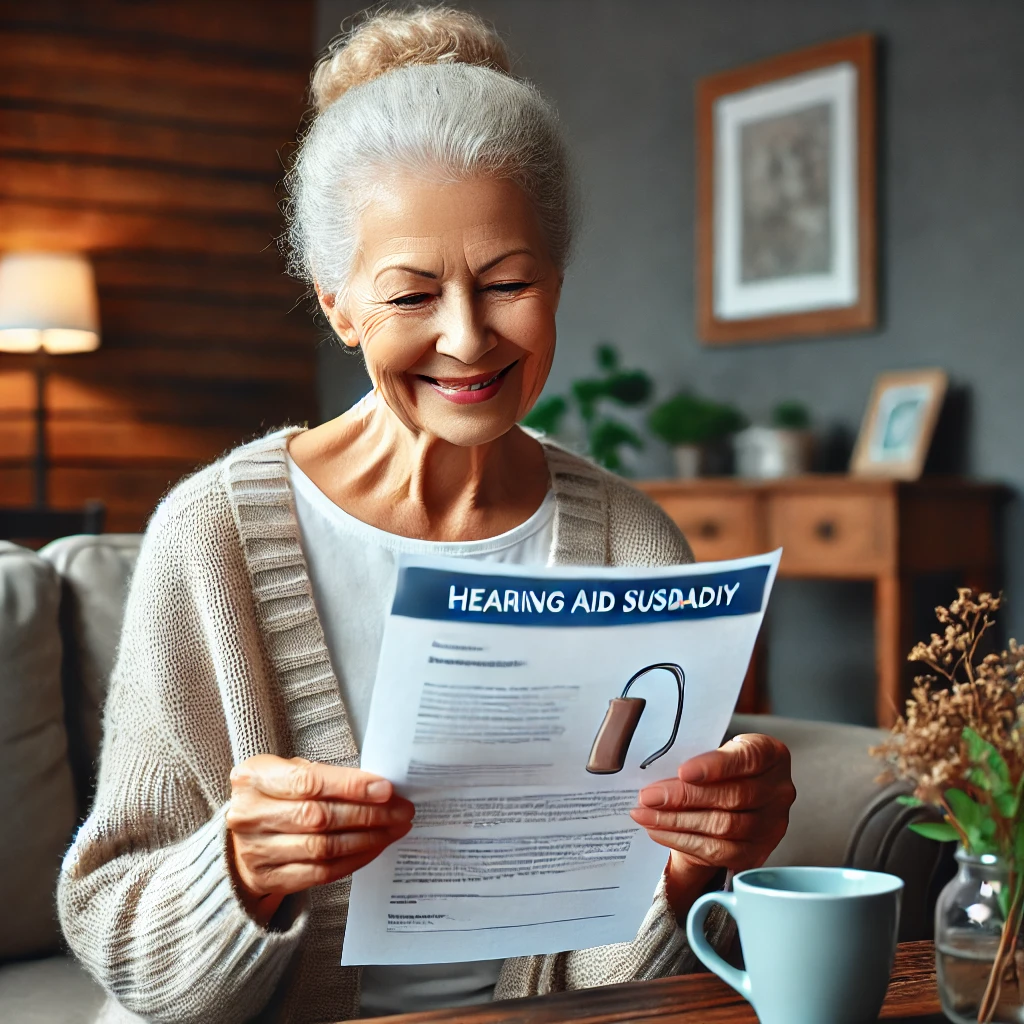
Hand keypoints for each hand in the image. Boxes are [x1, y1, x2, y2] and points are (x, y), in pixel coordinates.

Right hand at [226, 755, 413, 925]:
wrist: (241, 836)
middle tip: (401, 810)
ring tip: (394, 829)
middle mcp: (250, 815)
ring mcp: (256, 851)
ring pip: (322, 848)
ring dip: (366, 839)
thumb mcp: (288, 772)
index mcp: (254, 778)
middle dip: (367, 814)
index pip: (309, 782)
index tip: (385, 788)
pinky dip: (353, 860)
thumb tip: (378, 787)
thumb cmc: (275, 796)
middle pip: (319, 818)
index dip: (350, 786)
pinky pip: (320, 873)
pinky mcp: (269, 879)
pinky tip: (374, 848)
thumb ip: (324, 777)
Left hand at [628, 733, 794, 919]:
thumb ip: (695, 755)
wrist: (729, 797)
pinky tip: (658, 831)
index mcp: (770, 754)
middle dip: (684, 797)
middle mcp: (779, 790)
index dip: (715, 766)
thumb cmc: (717, 767)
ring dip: (677, 822)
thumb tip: (656, 766)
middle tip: (649, 796)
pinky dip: (683, 841)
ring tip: (645, 814)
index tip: (683, 771)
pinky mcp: (756, 852)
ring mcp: (771, 825)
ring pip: (723, 827)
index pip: (747, 758)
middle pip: (731, 797)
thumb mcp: (713, 749)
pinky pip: (718, 852)